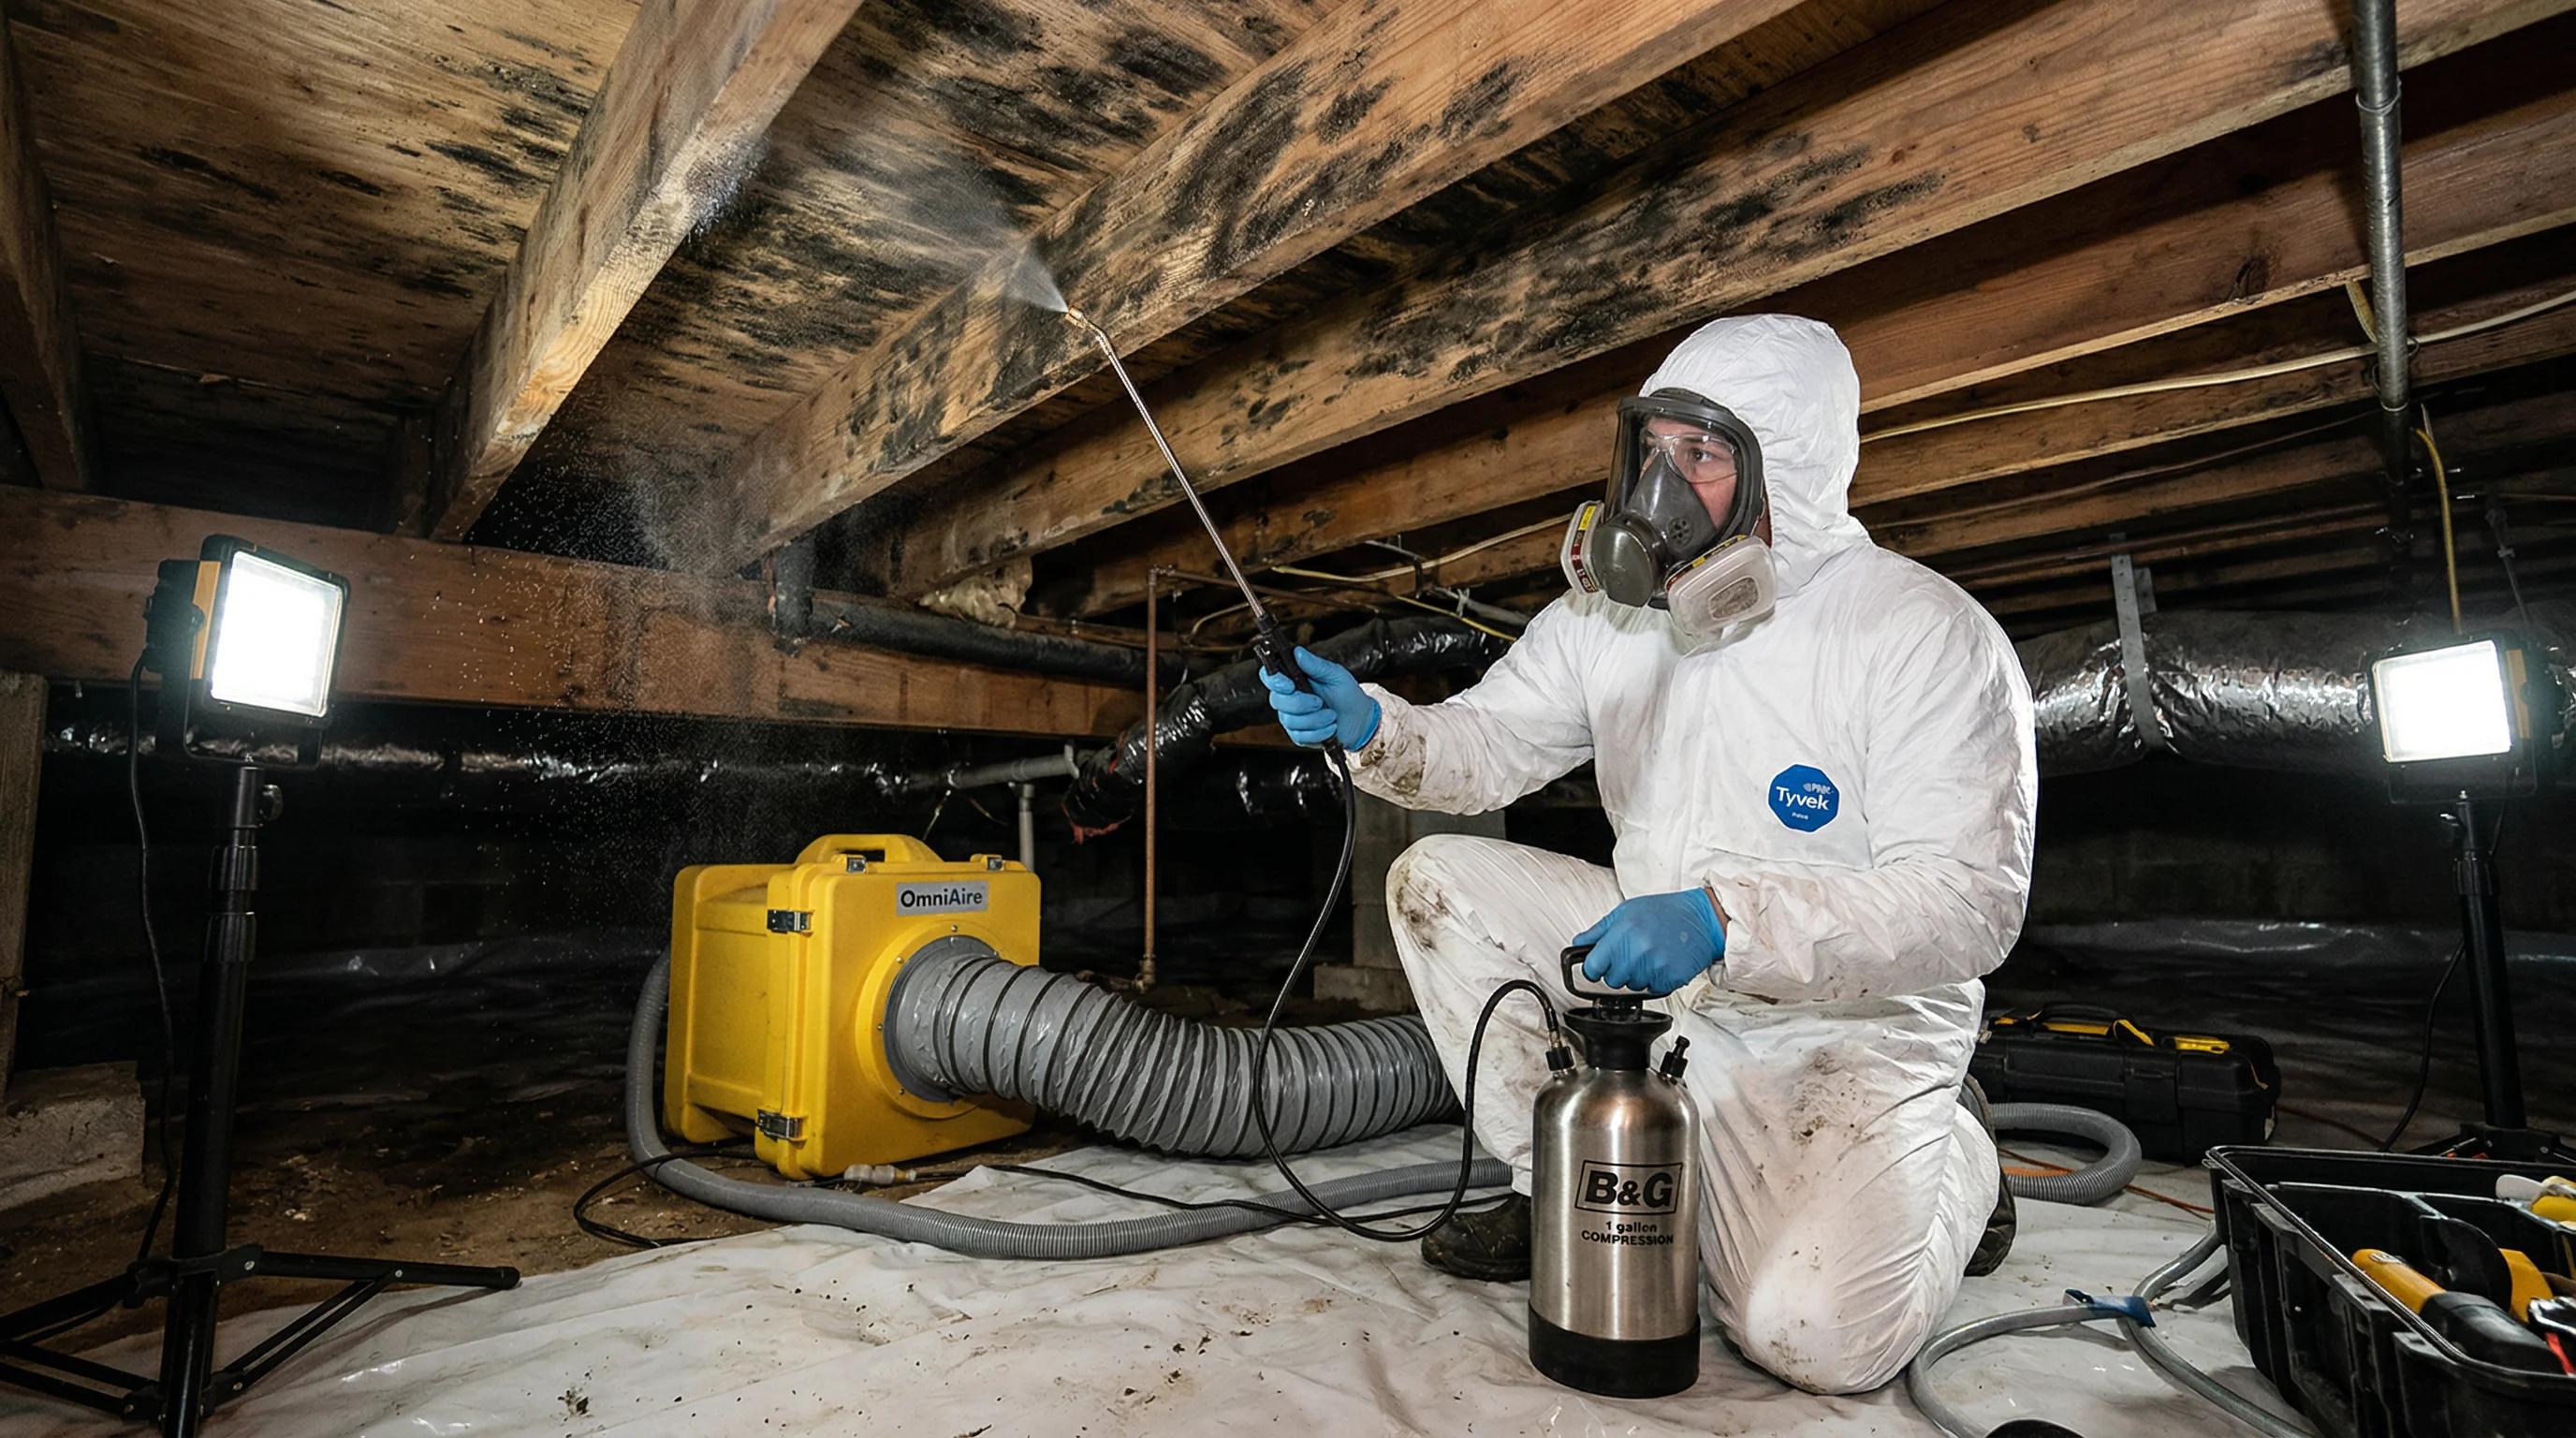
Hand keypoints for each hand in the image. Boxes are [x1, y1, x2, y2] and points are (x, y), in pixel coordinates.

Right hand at [1260, 646, 1380, 749]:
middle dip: (1300, 703)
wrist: (1360, 718)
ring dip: (1315, 719)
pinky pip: (1300, 736)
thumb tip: (1298, 652)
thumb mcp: (1335, 674)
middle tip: (1320, 702)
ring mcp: (1292, 718)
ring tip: (1331, 716)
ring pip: (1290, 720)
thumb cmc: (1347, 693)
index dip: (1274, 681)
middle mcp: (1288, 699)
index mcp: (1294, 680)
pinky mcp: (1299, 736)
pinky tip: (1330, 728)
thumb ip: (1315, 665)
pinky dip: (1319, 732)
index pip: (1270, 677)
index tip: (1289, 685)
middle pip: (1277, 701)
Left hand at [1571, 888, 1725, 995]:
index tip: (1598, 965)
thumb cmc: (1665, 912)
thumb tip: (1578, 944)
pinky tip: (1662, 962)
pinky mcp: (1671, 978)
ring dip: (1637, 976)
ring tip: (1650, 955)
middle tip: (1631, 954)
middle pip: (1611, 981)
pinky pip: (1652, 990)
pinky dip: (1655, 980)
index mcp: (1623, 932)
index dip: (1594, 967)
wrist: (1702, 919)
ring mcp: (1655, 967)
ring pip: (1631, 987)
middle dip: (1617, 971)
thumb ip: (1599, 930)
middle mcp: (1638, 951)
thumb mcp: (1626, 911)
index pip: (1593, 966)